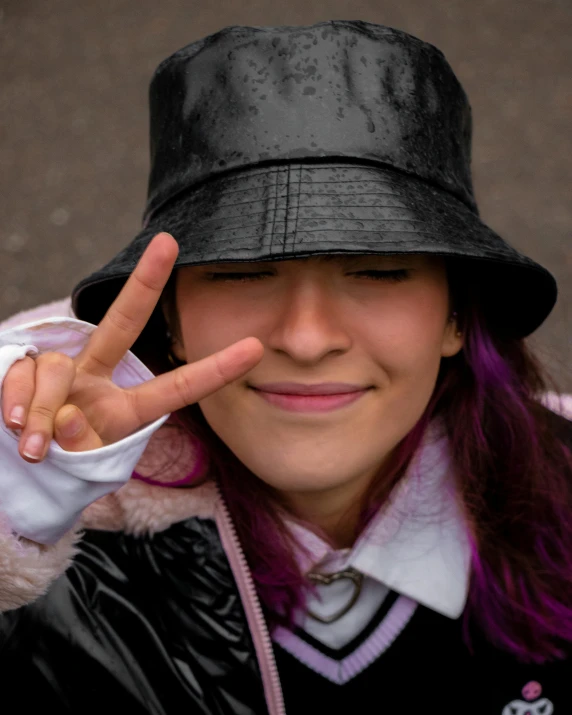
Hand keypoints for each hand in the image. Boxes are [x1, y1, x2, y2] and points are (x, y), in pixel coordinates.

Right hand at [1, 232, 263, 462]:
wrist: (12, 468)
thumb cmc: (57, 464)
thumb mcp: (78, 462)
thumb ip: (74, 441)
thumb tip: (60, 418)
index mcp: (124, 407)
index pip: (176, 386)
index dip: (214, 370)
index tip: (256, 347)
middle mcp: (96, 377)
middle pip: (123, 323)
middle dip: (145, 283)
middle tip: (168, 242)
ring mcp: (59, 371)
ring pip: (55, 371)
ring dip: (42, 413)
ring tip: (34, 447)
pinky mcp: (19, 367)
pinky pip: (21, 377)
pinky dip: (16, 403)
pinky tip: (12, 423)